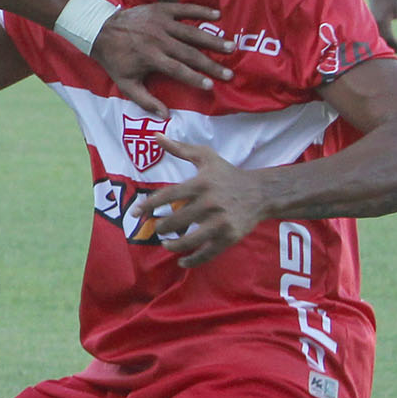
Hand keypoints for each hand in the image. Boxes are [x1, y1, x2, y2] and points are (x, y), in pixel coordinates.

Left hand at [86, 3, 232, 118]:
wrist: (100, 29)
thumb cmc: (115, 60)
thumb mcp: (125, 84)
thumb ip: (145, 100)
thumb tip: (165, 115)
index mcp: (150, 58)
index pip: (177, 70)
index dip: (194, 78)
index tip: (211, 86)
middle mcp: (158, 40)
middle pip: (189, 53)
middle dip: (211, 64)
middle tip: (229, 72)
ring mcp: (161, 23)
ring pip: (191, 32)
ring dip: (212, 40)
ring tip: (231, 46)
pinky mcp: (161, 9)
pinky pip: (185, 9)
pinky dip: (201, 11)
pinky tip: (217, 16)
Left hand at [145, 136, 267, 268]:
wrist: (260, 193)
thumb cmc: (227, 174)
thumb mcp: (206, 157)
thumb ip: (179, 148)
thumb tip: (155, 135)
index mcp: (200, 183)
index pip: (167, 196)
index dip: (149, 205)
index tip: (136, 213)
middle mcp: (209, 203)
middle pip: (175, 221)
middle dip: (161, 227)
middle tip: (157, 228)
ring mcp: (219, 222)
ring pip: (188, 240)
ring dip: (172, 245)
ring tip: (167, 243)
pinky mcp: (228, 237)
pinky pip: (206, 253)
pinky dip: (192, 260)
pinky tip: (182, 261)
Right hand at [365, 0, 396, 53]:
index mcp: (382, 22)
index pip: (390, 39)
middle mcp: (375, 26)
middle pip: (384, 43)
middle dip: (394, 48)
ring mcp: (372, 26)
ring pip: (380, 41)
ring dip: (389, 45)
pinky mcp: (371, 25)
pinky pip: (377, 37)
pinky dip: (384, 41)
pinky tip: (392, 41)